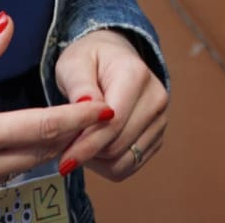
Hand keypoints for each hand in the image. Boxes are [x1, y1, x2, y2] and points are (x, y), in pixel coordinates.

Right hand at [0, 13, 112, 204]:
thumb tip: (7, 24)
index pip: (42, 127)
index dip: (78, 118)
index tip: (106, 109)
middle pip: (43, 152)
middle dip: (74, 133)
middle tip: (100, 113)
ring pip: (28, 165)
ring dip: (53, 146)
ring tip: (75, 123)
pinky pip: (8, 173)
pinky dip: (28, 156)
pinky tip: (33, 140)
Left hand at [53, 29, 167, 181]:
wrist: (112, 58)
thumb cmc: (90, 59)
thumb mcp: (75, 63)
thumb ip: (79, 85)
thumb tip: (86, 106)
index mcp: (136, 75)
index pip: (114, 122)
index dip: (87, 145)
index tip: (64, 160)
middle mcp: (156, 98)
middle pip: (118, 145)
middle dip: (88, 152)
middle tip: (65, 148)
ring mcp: (160, 119)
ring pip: (124, 161)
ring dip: (97, 161)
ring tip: (78, 145)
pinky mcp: (157, 136)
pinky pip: (130, 166)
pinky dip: (108, 165)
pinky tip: (94, 149)